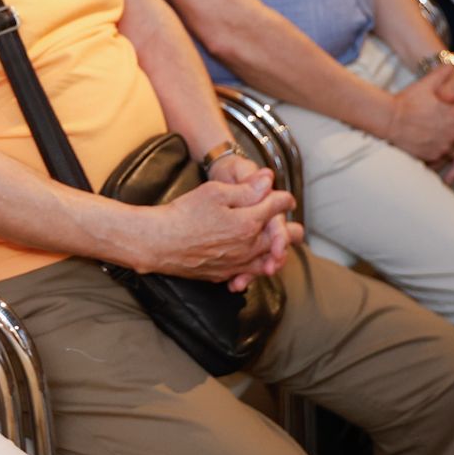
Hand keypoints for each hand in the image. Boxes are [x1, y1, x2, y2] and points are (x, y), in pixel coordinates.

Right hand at [135, 170, 299, 283]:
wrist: (158, 243)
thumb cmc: (183, 214)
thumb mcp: (215, 193)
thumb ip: (246, 189)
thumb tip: (268, 180)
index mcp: (249, 223)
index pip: (275, 207)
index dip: (281, 198)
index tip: (284, 196)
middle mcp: (248, 247)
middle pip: (278, 238)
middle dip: (286, 229)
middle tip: (295, 228)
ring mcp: (237, 263)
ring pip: (267, 259)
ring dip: (275, 252)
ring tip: (281, 249)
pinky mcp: (223, 274)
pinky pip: (248, 273)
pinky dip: (256, 268)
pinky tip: (254, 266)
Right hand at [385, 66, 453, 166]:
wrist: (387, 120)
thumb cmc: (407, 101)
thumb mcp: (425, 84)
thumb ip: (442, 74)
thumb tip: (452, 65)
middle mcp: (453, 132)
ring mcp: (443, 146)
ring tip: (445, 143)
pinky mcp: (431, 156)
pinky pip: (442, 160)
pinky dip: (441, 156)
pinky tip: (434, 150)